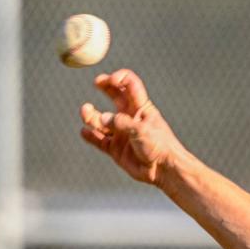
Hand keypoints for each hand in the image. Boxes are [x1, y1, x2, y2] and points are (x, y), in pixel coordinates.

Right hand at [79, 68, 184, 185]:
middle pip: (114, 96)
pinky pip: (98, 140)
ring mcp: (121, 133)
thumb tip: (101, 118)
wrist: (164, 170)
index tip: (111, 79)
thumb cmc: (160, 146)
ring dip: (91, 115)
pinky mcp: (115, 149)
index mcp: (141, 108)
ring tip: (86, 113)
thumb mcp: (142, 130)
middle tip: (97, 82)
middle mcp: (129, 117)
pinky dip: (90, 136)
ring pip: (101, 120)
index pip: (130, 85)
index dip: (120, 78)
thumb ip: (121, 123)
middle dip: (105, 87)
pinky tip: (85, 132)